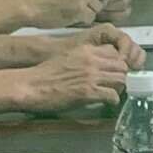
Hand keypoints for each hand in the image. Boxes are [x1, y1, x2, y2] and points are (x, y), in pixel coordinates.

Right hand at [12, 38, 129, 113]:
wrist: (31, 85)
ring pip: (121, 79)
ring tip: (112, 94)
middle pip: (121, 66)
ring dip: (119, 88)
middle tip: (116, 85)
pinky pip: (112, 96)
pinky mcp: (88, 92)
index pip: (114, 52)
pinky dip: (112, 101)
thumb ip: (83, 59)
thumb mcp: (66, 57)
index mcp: (85, 50)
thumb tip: (95, 68)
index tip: (113, 71)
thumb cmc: (44, 74)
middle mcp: (91, 60)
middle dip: (121, 76)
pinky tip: (106, 103)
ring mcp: (91, 76)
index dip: (117, 63)